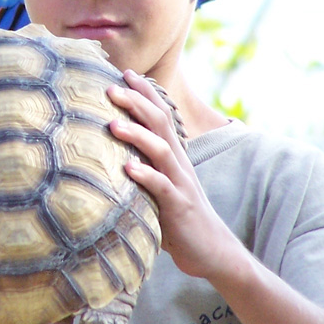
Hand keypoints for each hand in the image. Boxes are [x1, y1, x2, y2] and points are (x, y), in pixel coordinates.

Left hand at [107, 71, 242, 280]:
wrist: (212, 251)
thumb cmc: (180, 218)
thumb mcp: (161, 186)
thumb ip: (145, 167)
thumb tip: (114, 154)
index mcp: (174, 156)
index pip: (161, 115)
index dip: (146, 92)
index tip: (125, 72)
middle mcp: (178, 164)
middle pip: (159, 124)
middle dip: (136, 103)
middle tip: (111, 87)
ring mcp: (180, 184)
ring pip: (160, 151)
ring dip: (136, 135)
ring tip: (113, 124)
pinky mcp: (179, 207)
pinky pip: (162, 188)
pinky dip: (145, 176)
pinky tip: (128, 169)